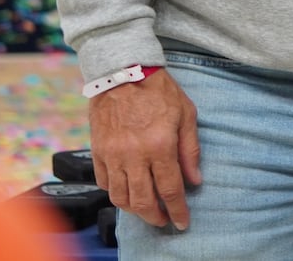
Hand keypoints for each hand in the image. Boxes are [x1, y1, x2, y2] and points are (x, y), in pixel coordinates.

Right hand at [90, 69, 201, 230]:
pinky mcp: (97, 151)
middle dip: (155, 217)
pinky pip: (103, 182)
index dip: (177, 211)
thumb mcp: (186, 114)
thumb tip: (195, 179)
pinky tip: (126, 191)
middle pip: (143, 201)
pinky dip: (115, 192)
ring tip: (145, 209)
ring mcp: (112, 155)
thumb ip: (190, 149)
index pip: (170, 190)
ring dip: (134, 209)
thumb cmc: (158, 90)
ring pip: (120, 197)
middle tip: (163, 220)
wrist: (122, 71)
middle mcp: (134, 155)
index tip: (182, 222)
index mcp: (160, 145)